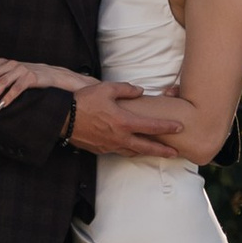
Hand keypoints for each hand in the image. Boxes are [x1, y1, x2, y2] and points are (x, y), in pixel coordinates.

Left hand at [0, 56, 93, 114]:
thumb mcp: (12, 74)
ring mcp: (21, 70)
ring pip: (2, 81)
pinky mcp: (31, 78)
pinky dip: (7, 98)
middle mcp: (11, 64)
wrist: (53, 75)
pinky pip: (17, 88)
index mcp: (4, 62)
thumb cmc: (28, 77)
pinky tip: (0, 107)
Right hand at [70, 80, 187, 156]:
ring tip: (157, 153)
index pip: (151, 126)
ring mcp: (110, 145)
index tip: (179, 127)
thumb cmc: (84, 101)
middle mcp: (119, 137)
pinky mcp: (101, 150)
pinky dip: (130, 151)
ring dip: (146, 152)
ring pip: (133, 152)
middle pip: (146, 147)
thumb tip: (140, 90)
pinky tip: (133, 149)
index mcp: (123, 122)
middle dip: (162, 150)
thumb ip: (126, 89)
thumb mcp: (106, 89)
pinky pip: (119, 151)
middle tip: (176, 153)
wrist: (62, 118)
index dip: (167, 127)